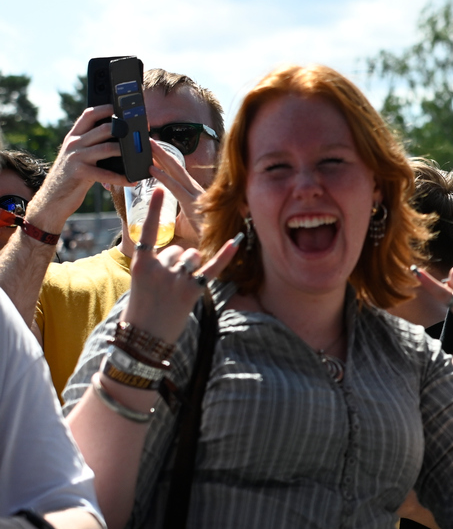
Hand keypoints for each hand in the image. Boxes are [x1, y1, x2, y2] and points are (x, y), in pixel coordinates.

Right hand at [25, 106, 133, 233]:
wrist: (53, 198)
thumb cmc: (72, 176)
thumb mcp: (79, 155)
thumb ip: (93, 144)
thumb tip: (121, 137)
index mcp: (74, 136)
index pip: (90, 114)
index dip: (108, 109)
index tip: (126, 111)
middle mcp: (74, 144)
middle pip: (103, 128)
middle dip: (125, 130)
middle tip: (142, 135)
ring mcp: (76, 157)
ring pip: (108, 148)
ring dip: (127, 153)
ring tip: (140, 157)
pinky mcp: (80, 173)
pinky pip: (106, 173)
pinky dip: (122, 178)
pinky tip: (132, 180)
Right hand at [122, 189, 240, 342]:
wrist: (143, 338)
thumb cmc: (142, 308)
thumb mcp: (140, 281)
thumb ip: (157, 263)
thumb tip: (181, 252)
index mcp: (140, 263)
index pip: (147, 230)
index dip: (153, 210)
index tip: (158, 189)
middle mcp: (157, 268)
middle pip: (179, 249)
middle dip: (178, 263)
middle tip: (166, 287)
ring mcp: (175, 279)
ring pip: (193, 256)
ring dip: (191, 268)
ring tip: (177, 289)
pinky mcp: (191, 291)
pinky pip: (212, 268)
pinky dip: (225, 255)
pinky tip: (237, 242)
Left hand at [149, 145, 205, 246]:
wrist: (220, 245)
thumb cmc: (205, 236)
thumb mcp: (185, 224)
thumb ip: (176, 218)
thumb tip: (163, 219)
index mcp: (194, 192)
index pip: (177, 172)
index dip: (166, 160)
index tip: (153, 151)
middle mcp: (195, 189)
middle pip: (176, 166)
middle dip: (161, 152)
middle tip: (147, 140)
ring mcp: (195, 194)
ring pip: (175, 171)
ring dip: (161, 157)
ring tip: (147, 146)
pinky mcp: (192, 203)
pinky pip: (175, 187)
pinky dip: (163, 177)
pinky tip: (151, 169)